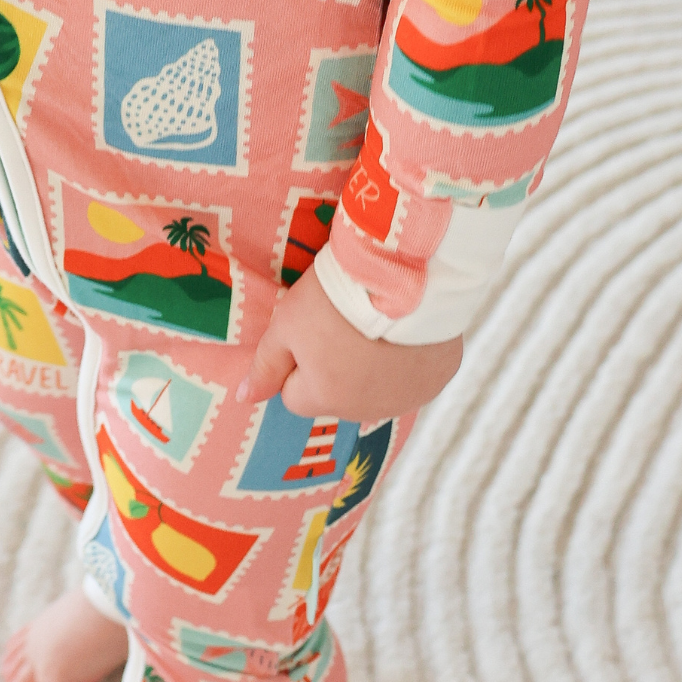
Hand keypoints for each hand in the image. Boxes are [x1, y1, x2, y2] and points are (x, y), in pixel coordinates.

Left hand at [236, 267, 461, 421]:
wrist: (407, 270)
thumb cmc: (336, 296)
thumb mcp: (287, 324)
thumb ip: (265, 366)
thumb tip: (244, 399)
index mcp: (324, 399)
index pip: (294, 393)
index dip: (297, 359)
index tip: (311, 328)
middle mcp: (366, 411)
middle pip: (336, 394)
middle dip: (335, 367)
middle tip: (345, 321)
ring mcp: (407, 398)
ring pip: (375, 390)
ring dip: (372, 367)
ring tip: (377, 324)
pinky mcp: (437, 380)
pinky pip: (413, 378)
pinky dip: (407, 360)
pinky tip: (406, 331)